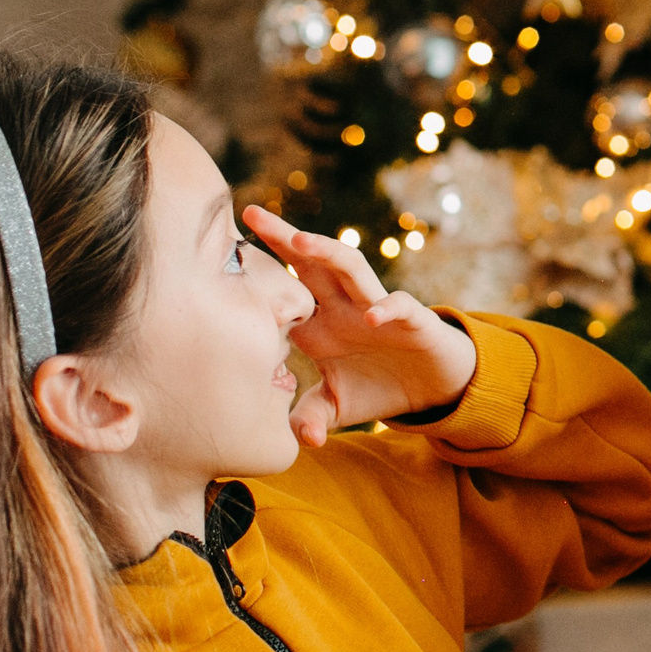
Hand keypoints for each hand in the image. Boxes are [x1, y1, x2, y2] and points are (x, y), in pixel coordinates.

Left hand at [243, 204, 477, 447]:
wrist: (434, 386)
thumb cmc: (379, 387)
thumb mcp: (336, 407)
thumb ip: (309, 417)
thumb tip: (295, 439)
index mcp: (318, 325)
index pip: (283, 293)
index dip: (256, 277)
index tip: (216, 259)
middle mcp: (343, 308)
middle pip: (310, 263)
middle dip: (282, 237)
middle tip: (250, 212)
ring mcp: (377, 309)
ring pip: (350, 268)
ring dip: (326, 252)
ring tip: (299, 240)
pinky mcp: (413, 319)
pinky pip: (400, 305)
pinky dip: (387, 308)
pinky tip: (372, 316)